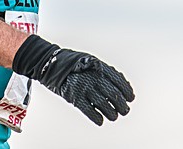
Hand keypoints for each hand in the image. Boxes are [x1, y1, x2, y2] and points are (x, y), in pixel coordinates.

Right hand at [13, 35, 134, 124]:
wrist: (51, 63)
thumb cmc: (73, 63)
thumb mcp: (92, 61)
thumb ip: (105, 71)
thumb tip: (121, 83)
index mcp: (100, 68)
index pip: (119, 81)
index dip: (127, 91)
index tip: (130, 98)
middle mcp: (94, 78)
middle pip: (114, 95)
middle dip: (122, 106)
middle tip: (124, 110)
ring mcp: (84, 88)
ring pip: (104, 105)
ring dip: (112, 113)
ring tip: (113, 116)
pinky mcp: (75, 97)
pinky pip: (89, 111)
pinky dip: (97, 118)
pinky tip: (101, 120)